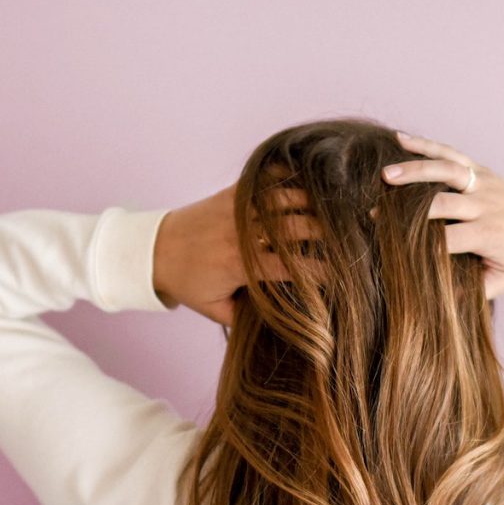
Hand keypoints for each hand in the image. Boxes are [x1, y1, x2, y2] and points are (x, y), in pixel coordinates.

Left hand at [153, 182, 322, 326]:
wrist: (155, 250)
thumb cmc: (188, 283)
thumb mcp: (215, 309)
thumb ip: (245, 317)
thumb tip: (280, 325)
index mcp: (240, 267)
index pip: (290, 268)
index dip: (319, 271)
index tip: (339, 275)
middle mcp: (241, 235)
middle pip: (294, 228)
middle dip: (325, 232)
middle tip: (348, 236)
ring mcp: (236, 210)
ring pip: (285, 199)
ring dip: (313, 203)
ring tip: (336, 210)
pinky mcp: (231, 193)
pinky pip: (265, 180)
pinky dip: (288, 179)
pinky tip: (309, 182)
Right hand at [381, 132, 503, 299]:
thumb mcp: (501, 282)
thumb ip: (470, 290)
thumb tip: (431, 300)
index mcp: (490, 234)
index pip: (447, 239)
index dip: (416, 242)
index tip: (388, 246)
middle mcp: (487, 204)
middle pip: (442, 202)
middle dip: (407, 208)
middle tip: (375, 214)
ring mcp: (484, 182)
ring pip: (447, 170)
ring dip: (415, 170)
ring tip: (385, 174)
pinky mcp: (481, 170)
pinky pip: (452, 153)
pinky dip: (426, 145)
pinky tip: (400, 138)